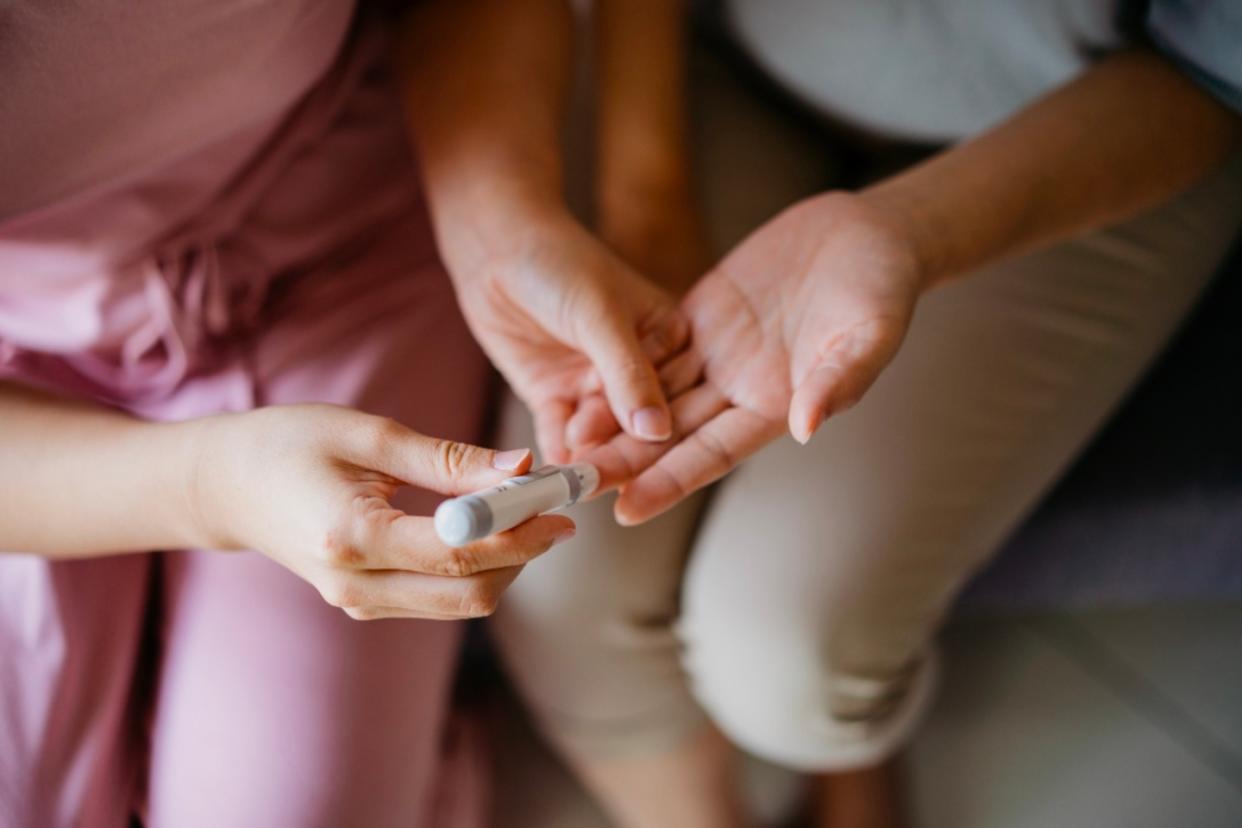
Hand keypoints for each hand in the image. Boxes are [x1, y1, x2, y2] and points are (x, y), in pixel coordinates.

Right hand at [192, 404, 574, 619]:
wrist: (225, 485)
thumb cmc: (289, 443)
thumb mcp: (370, 436)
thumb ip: (449, 459)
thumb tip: (522, 466)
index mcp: (351, 538)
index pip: (460, 553)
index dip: (521, 530)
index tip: (560, 502)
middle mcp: (355, 586)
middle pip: (470, 594)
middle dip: (523, 554)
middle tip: (554, 510)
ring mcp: (358, 603)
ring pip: (460, 604)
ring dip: (505, 563)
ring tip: (527, 510)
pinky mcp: (365, 603)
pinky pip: (438, 598)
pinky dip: (475, 568)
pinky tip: (490, 527)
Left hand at [553, 181, 713, 454]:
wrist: (494, 246)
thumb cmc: (559, 262)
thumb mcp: (602, 315)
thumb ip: (630, 374)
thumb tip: (659, 432)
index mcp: (672, 341)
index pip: (677, 398)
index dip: (668, 436)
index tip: (656, 466)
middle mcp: (639, 371)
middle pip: (638, 426)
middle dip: (623, 454)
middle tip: (605, 480)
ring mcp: (597, 386)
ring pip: (600, 435)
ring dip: (589, 458)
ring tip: (576, 479)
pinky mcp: (557, 395)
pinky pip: (560, 432)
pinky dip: (556, 451)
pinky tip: (551, 470)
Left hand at [583, 191, 924, 523]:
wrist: (869, 232)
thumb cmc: (883, 286)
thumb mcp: (870, 331)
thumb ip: (840, 379)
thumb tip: (806, 427)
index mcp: (776, 404)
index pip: (712, 454)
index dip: (669, 482)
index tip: (625, 510)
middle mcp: (740, 388)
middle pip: (670, 433)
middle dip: (624, 460)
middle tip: (573, 482)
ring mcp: (718, 352)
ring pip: (652, 394)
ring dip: (611, 418)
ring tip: (563, 441)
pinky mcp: (703, 314)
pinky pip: (654, 346)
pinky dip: (617, 365)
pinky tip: (576, 379)